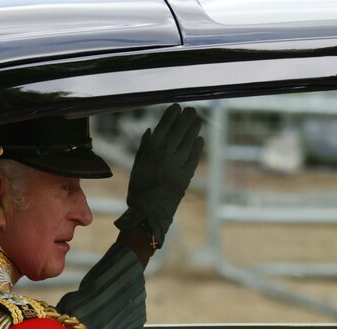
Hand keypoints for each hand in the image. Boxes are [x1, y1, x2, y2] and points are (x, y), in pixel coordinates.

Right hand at [115, 103, 204, 246]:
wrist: (147, 212)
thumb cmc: (139, 188)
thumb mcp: (137, 165)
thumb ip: (144, 147)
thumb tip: (151, 130)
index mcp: (150, 151)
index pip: (164, 127)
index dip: (172, 115)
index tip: (177, 107)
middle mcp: (164, 155)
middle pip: (179, 131)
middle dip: (186, 119)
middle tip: (192, 111)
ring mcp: (176, 166)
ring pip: (188, 142)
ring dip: (193, 130)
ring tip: (197, 121)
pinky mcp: (185, 177)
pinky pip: (193, 158)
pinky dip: (197, 148)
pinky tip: (199, 140)